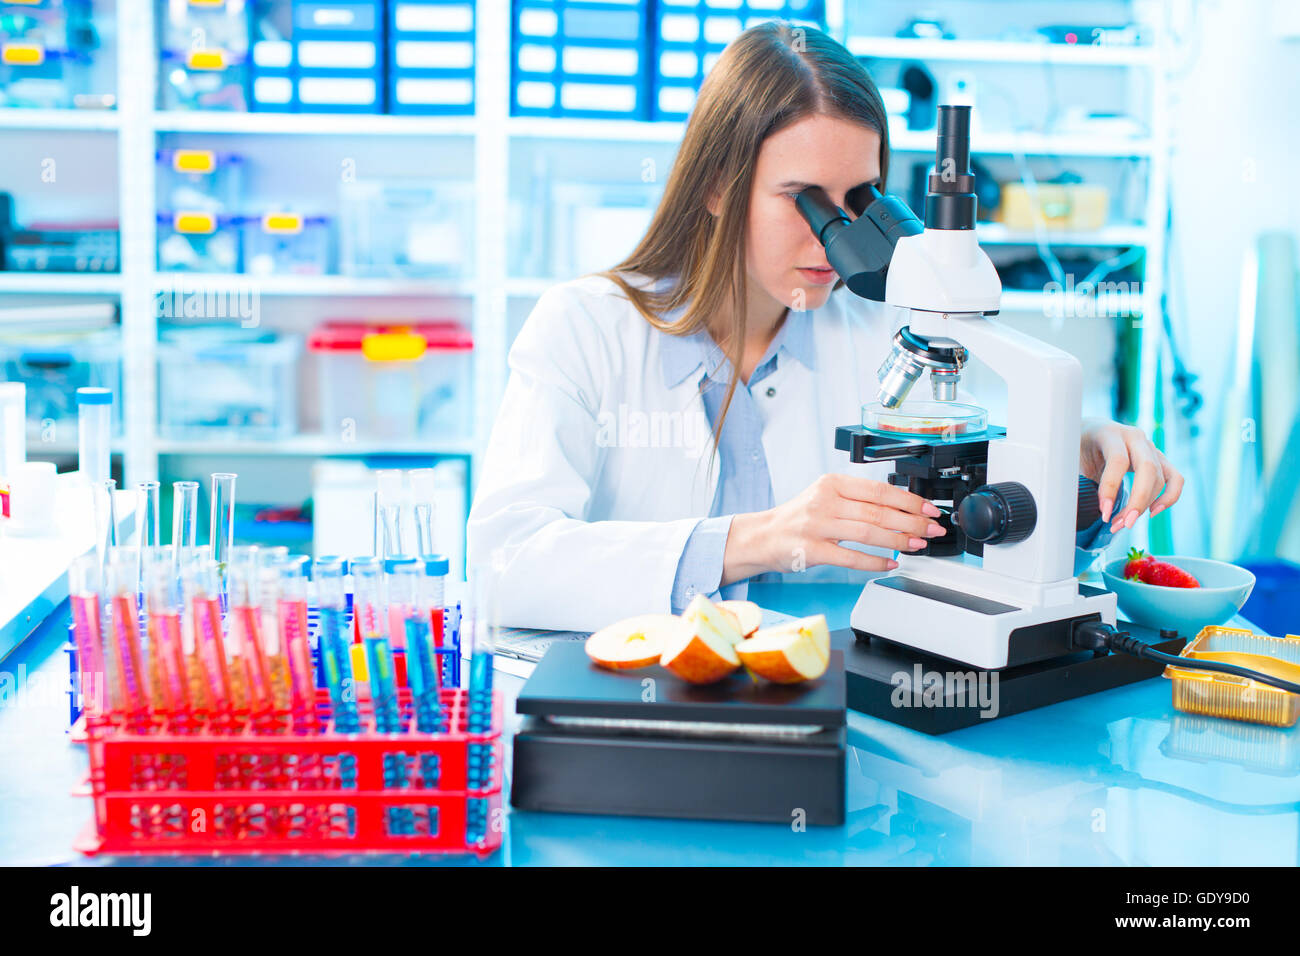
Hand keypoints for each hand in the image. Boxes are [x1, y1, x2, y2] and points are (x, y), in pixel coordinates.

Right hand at [722, 473, 946, 583]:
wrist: (763, 536)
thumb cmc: (799, 518)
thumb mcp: (826, 497)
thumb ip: (858, 500)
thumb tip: (902, 509)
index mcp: (832, 484)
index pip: (879, 490)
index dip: (909, 500)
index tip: (929, 509)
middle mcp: (824, 501)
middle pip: (878, 512)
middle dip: (912, 522)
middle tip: (932, 530)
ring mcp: (817, 526)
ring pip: (868, 533)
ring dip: (899, 541)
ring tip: (918, 545)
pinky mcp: (812, 551)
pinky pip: (851, 558)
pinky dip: (875, 561)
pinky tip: (891, 563)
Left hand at [1080, 419, 1184, 531]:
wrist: (1089, 431)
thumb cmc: (1079, 448)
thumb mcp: (1072, 458)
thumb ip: (1077, 479)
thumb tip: (1084, 510)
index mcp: (1109, 433)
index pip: (1118, 460)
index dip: (1111, 489)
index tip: (1104, 514)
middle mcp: (1134, 437)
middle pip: (1147, 468)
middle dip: (1138, 501)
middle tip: (1124, 524)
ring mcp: (1150, 447)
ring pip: (1160, 477)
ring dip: (1146, 505)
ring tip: (1125, 523)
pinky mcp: (1159, 459)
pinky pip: (1174, 478)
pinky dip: (1169, 497)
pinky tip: (1153, 512)